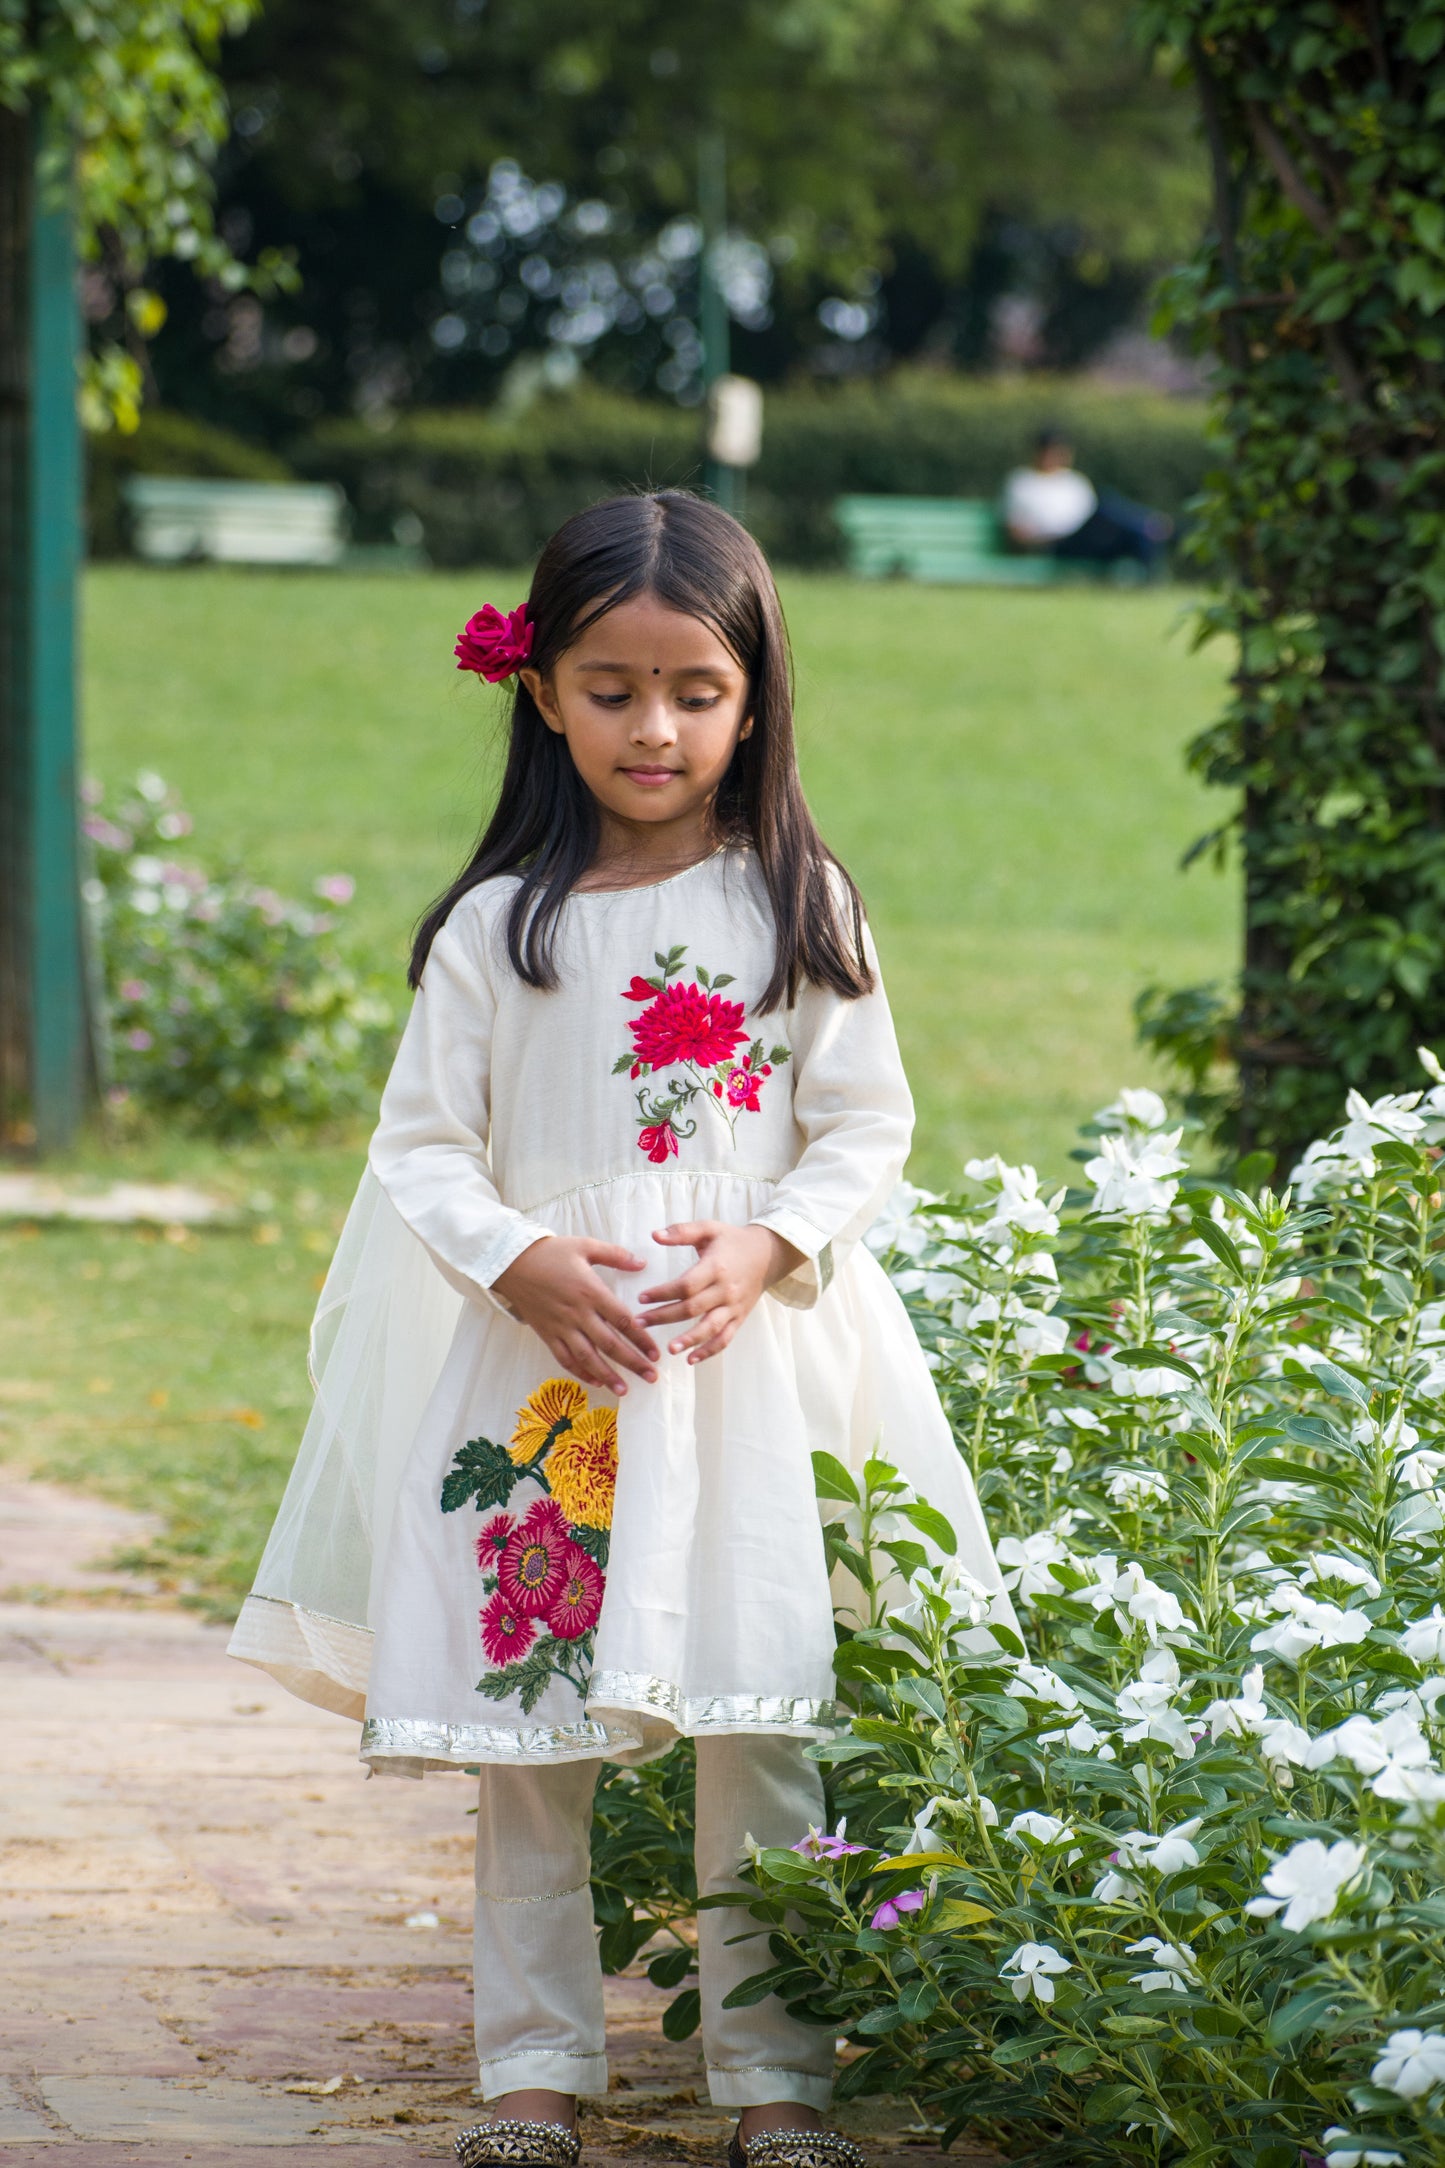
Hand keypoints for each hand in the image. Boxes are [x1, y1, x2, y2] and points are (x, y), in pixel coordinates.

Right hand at [494, 1237, 658, 1395]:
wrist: (511, 1262)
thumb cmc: (550, 1253)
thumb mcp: (585, 1246)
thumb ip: (615, 1255)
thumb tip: (642, 1264)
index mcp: (591, 1292)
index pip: (622, 1320)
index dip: (641, 1339)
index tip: (656, 1353)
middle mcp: (577, 1313)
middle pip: (609, 1344)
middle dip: (632, 1363)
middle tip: (651, 1377)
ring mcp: (561, 1326)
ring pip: (587, 1357)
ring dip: (607, 1375)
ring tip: (624, 1390)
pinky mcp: (547, 1334)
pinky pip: (564, 1358)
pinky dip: (579, 1372)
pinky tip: (595, 1381)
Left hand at [637, 1221, 803, 1363]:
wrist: (768, 1254)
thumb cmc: (733, 1240)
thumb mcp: (709, 1228)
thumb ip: (682, 1231)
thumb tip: (654, 1235)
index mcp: (716, 1267)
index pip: (686, 1285)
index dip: (663, 1293)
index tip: (641, 1298)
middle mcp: (725, 1290)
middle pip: (692, 1308)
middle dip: (663, 1317)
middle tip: (639, 1323)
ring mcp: (733, 1307)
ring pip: (710, 1328)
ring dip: (689, 1340)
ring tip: (669, 1349)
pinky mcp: (739, 1318)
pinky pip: (725, 1338)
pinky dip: (709, 1351)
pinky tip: (691, 1359)